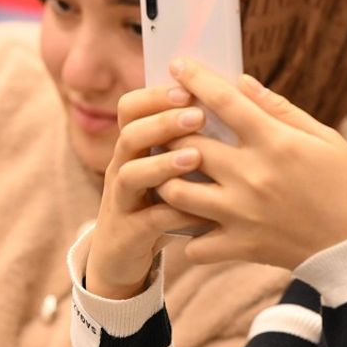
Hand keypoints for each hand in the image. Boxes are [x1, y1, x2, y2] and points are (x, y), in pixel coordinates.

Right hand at [86, 85, 214, 299]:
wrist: (121, 257)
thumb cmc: (158, 202)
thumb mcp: (167, 168)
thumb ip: (188, 139)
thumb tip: (225, 105)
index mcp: (133, 147)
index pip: (129, 108)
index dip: (154, 96)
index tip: (187, 89)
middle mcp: (122, 168)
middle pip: (130, 135)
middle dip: (162, 122)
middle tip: (197, 115)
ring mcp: (122, 201)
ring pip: (131, 175)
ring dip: (161, 164)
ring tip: (195, 157)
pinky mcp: (128, 234)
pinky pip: (149, 221)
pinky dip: (175, 215)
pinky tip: (203, 212)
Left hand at [158, 60, 346, 269]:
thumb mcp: (324, 137)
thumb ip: (279, 109)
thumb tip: (241, 82)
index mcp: (276, 143)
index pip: (224, 101)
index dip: (196, 79)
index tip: (178, 65)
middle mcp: (252, 176)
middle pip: (187, 144)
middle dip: (171, 129)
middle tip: (168, 124)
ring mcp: (242, 214)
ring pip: (176, 192)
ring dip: (169, 178)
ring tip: (173, 170)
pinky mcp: (241, 246)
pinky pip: (193, 245)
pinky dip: (187, 234)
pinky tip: (194, 221)